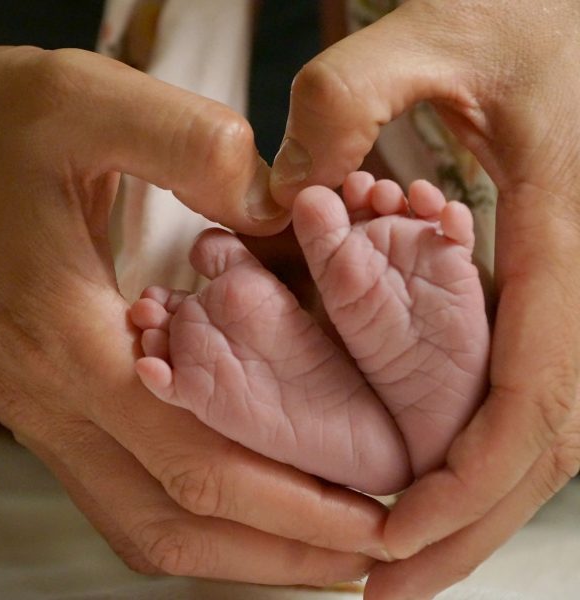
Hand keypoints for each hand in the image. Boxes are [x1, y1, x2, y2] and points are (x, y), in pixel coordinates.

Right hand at [0, 46, 384, 582]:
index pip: (193, 462)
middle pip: (171, 524)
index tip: (375, 518)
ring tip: (314, 543)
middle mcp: (47, 398)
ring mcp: (34, 412)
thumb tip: (280, 202)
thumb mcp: (82, 102)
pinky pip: (114, 491)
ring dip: (232, 549)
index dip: (294, 503)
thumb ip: (191, 147)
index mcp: (66, 338)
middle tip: (367, 550)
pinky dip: (184, 512)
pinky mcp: (35, 404)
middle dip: (278, 552)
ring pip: (138, 524)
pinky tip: (235, 494)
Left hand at [272, 1, 579, 596]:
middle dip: (471, 528)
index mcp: (566, 238)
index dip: (469, 487)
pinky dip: (485, 447)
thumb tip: (277, 191)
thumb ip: (349, 97)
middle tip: (388, 592)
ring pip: (547, 431)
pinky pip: (535, 389)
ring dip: (477, 501)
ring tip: (401, 555)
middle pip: (547, 446)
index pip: (531, 398)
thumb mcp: (436, 32)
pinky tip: (432, 469)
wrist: (575, 10)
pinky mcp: (561, 290)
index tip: (394, 541)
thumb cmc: (529, 13)